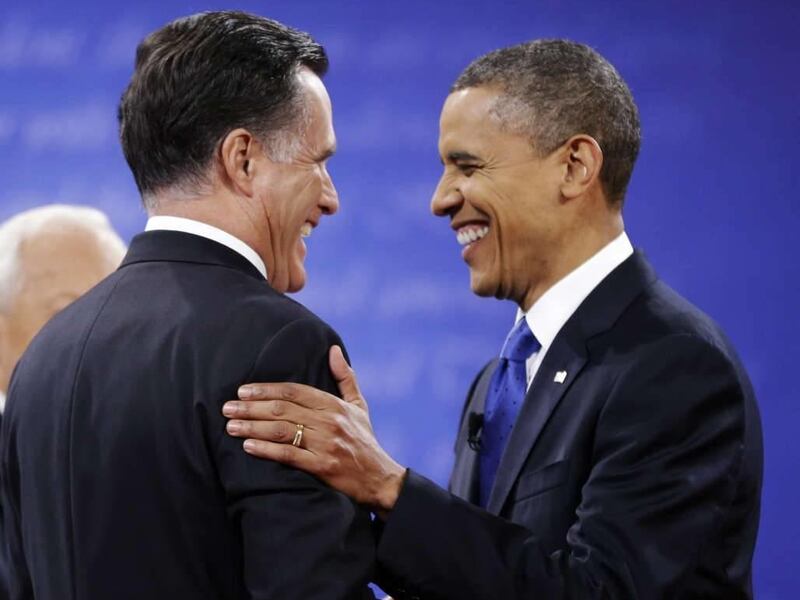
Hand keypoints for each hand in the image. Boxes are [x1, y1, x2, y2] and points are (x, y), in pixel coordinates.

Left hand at [222, 345, 405, 515]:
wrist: (380, 479)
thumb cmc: (365, 440)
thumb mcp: (359, 406)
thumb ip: (345, 377)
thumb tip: (333, 350)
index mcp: (335, 405)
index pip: (295, 391)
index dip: (267, 389)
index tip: (243, 390)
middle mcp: (329, 421)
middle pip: (283, 409)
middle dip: (252, 407)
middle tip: (228, 407)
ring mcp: (326, 444)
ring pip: (282, 430)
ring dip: (253, 427)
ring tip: (231, 426)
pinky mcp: (322, 467)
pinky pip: (289, 455)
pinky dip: (266, 449)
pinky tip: (248, 445)